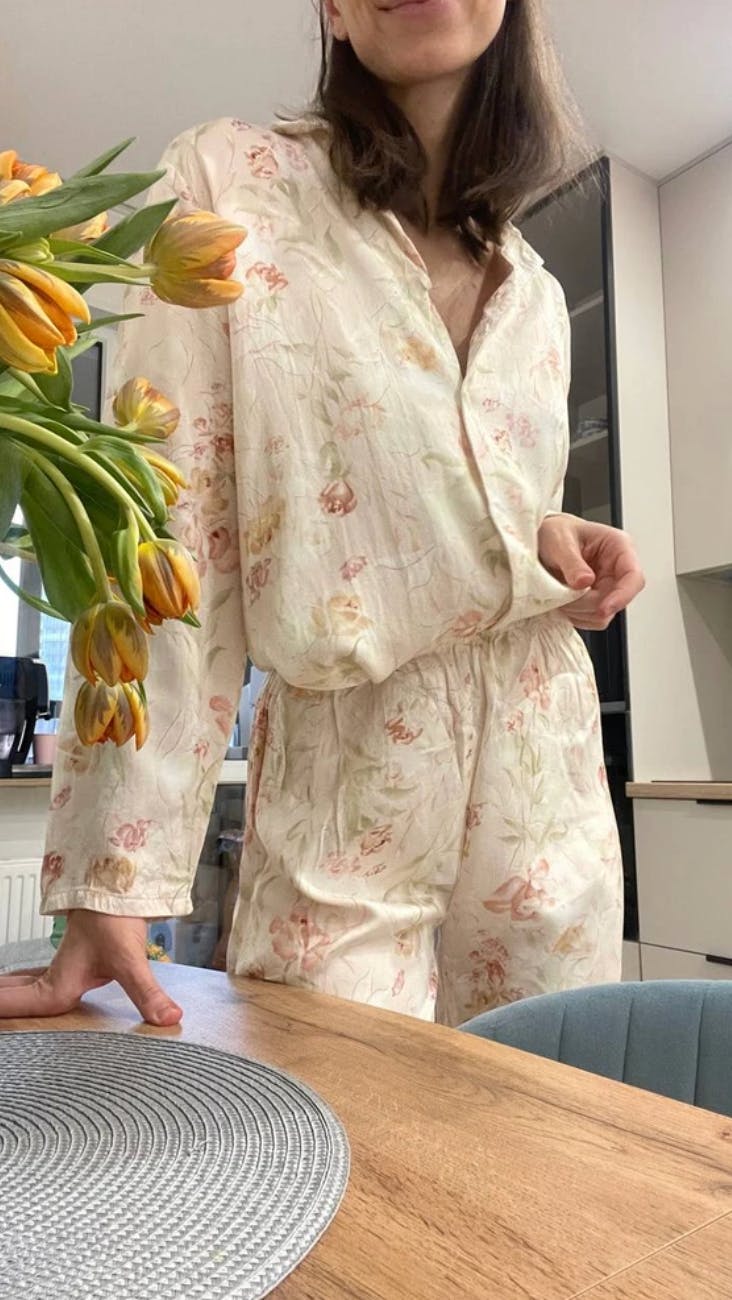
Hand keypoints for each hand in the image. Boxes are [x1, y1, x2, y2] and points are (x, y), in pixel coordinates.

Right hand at [0, 911, 181, 1025]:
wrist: (117, 879)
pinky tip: (38, 977)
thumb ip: (147, 994)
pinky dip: (32, 977)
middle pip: (22, 992)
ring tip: (4, 994)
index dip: (6, 1010)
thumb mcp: (128, 960)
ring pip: (31, 979)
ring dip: (16, 989)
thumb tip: (167, 1019)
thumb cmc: (112, 916)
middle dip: (6, 1001)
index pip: (24, 1005)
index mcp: (61, 983)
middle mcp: (59, 973)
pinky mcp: (80, 949)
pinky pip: (46, 970)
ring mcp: (67, 959)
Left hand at [538, 513, 644, 630]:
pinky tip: (561, 601)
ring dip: (578, 611)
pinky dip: (574, 615)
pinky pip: (590, 619)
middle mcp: (617, 569)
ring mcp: (608, 587)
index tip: (603, 609)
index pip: (633, 577)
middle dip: (587, 604)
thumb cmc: (555, 532)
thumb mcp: (559, 540)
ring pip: (602, 615)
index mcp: (618, 547)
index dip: (622, 596)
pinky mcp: (597, 601)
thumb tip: (585, 581)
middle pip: (615, 601)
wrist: (543, 540)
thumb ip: (571, 562)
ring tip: (557, 594)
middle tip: (561, 595)